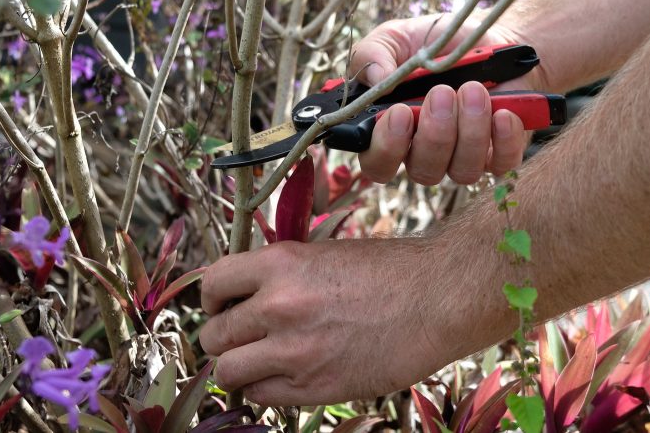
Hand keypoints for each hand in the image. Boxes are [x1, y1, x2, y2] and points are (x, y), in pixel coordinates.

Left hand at [199, 238, 458, 404]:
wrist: (437, 299)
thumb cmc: (391, 272)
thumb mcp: (325, 254)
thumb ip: (282, 275)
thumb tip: (248, 294)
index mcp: (281, 263)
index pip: (212, 283)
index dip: (213, 298)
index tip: (222, 305)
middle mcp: (278, 306)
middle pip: (214, 334)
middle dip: (223, 337)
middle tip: (242, 337)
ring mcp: (294, 351)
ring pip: (227, 372)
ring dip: (238, 368)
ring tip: (258, 361)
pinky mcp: (313, 387)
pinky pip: (261, 396)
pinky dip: (265, 389)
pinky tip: (286, 375)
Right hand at [351, 14, 545, 184]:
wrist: (487, 38)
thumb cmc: (434, 43)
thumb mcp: (395, 38)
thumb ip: (373, 55)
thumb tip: (376, 79)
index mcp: (391, 131)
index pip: (377, 163)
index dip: (386, 148)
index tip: (400, 113)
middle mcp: (424, 153)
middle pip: (424, 171)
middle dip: (435, 134)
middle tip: (442, 92)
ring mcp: (463, 157)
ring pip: (463, 170)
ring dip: (469, 131)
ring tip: (473, 90)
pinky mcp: (499, 153)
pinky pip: (501, 163)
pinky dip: (503, 139)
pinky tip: (502, 112)